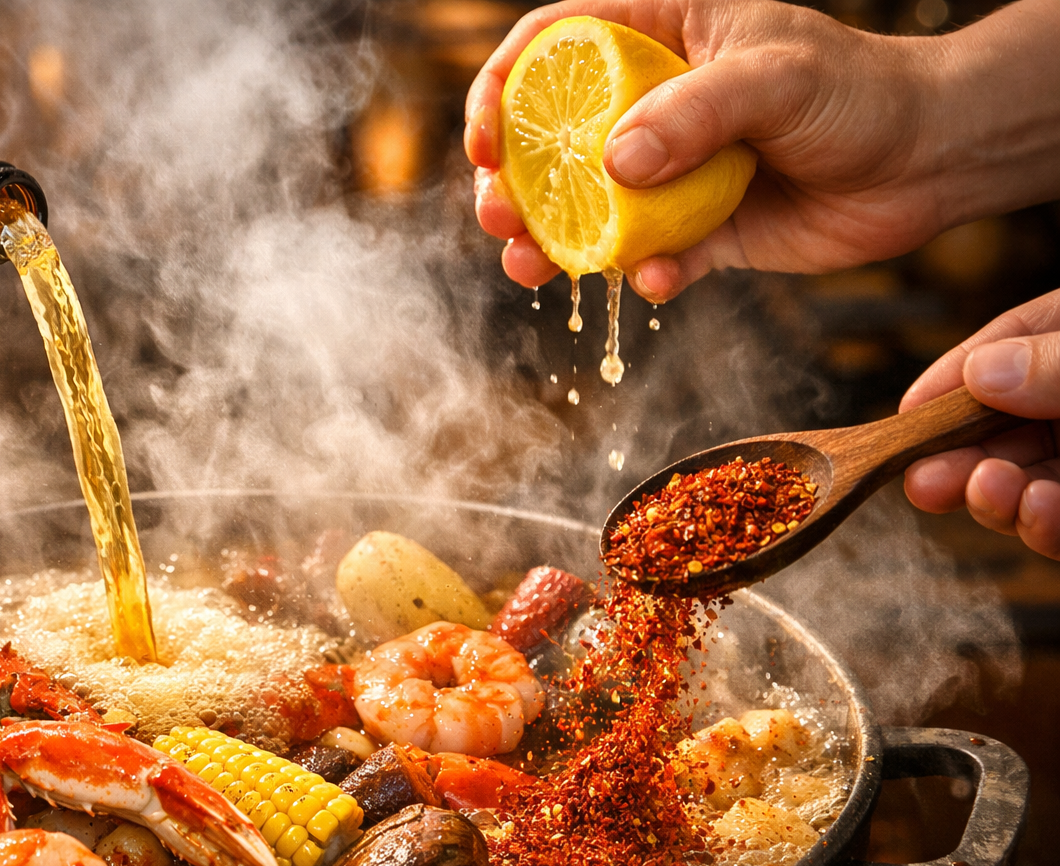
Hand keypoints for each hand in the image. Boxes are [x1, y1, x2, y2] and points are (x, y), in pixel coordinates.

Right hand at [466, 0, 1059, 300]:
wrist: (931, 160)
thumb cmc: (860, 91)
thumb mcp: (778, 77)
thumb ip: (695, 111)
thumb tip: (613, 164)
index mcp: (659, 34)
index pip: (553, 45)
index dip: (501, 86)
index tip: (483, 140)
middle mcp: (653, 103)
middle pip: (548, 137)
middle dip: (509, 181)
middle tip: (498, 216)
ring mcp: (671, 171)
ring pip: (585, 208)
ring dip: (551, 241)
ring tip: (531, 268)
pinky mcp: (700, 231)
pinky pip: (651, 258)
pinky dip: (644, 277)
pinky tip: (659, 281)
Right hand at [902, 291, 1059, 559]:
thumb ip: (1059, 358)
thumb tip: (979, 374)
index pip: (1004, 349)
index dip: (948, 383)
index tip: (907, 411)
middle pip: (1000, 429)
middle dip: (958, 458)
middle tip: (926, 480)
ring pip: (1026, 484)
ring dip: (996, 498)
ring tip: (987, 491)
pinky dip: (1044, 527)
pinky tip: (1035, 512)